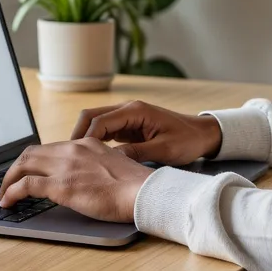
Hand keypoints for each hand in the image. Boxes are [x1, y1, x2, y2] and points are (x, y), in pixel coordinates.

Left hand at [0, 138, 152, 222]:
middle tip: (9, 183)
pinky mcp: (61, 185)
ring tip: (4, 194)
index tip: (28, 172)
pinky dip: (11, 193)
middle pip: (32, 152)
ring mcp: (65, 166)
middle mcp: (73, 149)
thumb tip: (85, 178)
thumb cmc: (135, 186)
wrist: (143, 191)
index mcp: (86, 143)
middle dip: (15, 168)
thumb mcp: (114, 166)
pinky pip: (25, 185)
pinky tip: (8, 202)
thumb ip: (96, 166)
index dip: (35, 160)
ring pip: (24, 164)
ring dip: (8, 179)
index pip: (51, 147)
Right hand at [71, 100, 222, 165]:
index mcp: (135, 111)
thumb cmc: (187, 140)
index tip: (77, 157)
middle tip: (68, 157)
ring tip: (75, 159)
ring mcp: (127, 117)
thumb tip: (109, 161)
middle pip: (91, 116)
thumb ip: (136, 153)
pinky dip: (95, 142)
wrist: (203, 134)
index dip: (85, 139)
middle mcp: (128, 109)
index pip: (100, 121)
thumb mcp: (163, 150)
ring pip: (96, 123)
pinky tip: (90, 158)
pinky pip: (105, 131)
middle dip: (77, 135)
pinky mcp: (129, 126)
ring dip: (84, 139)